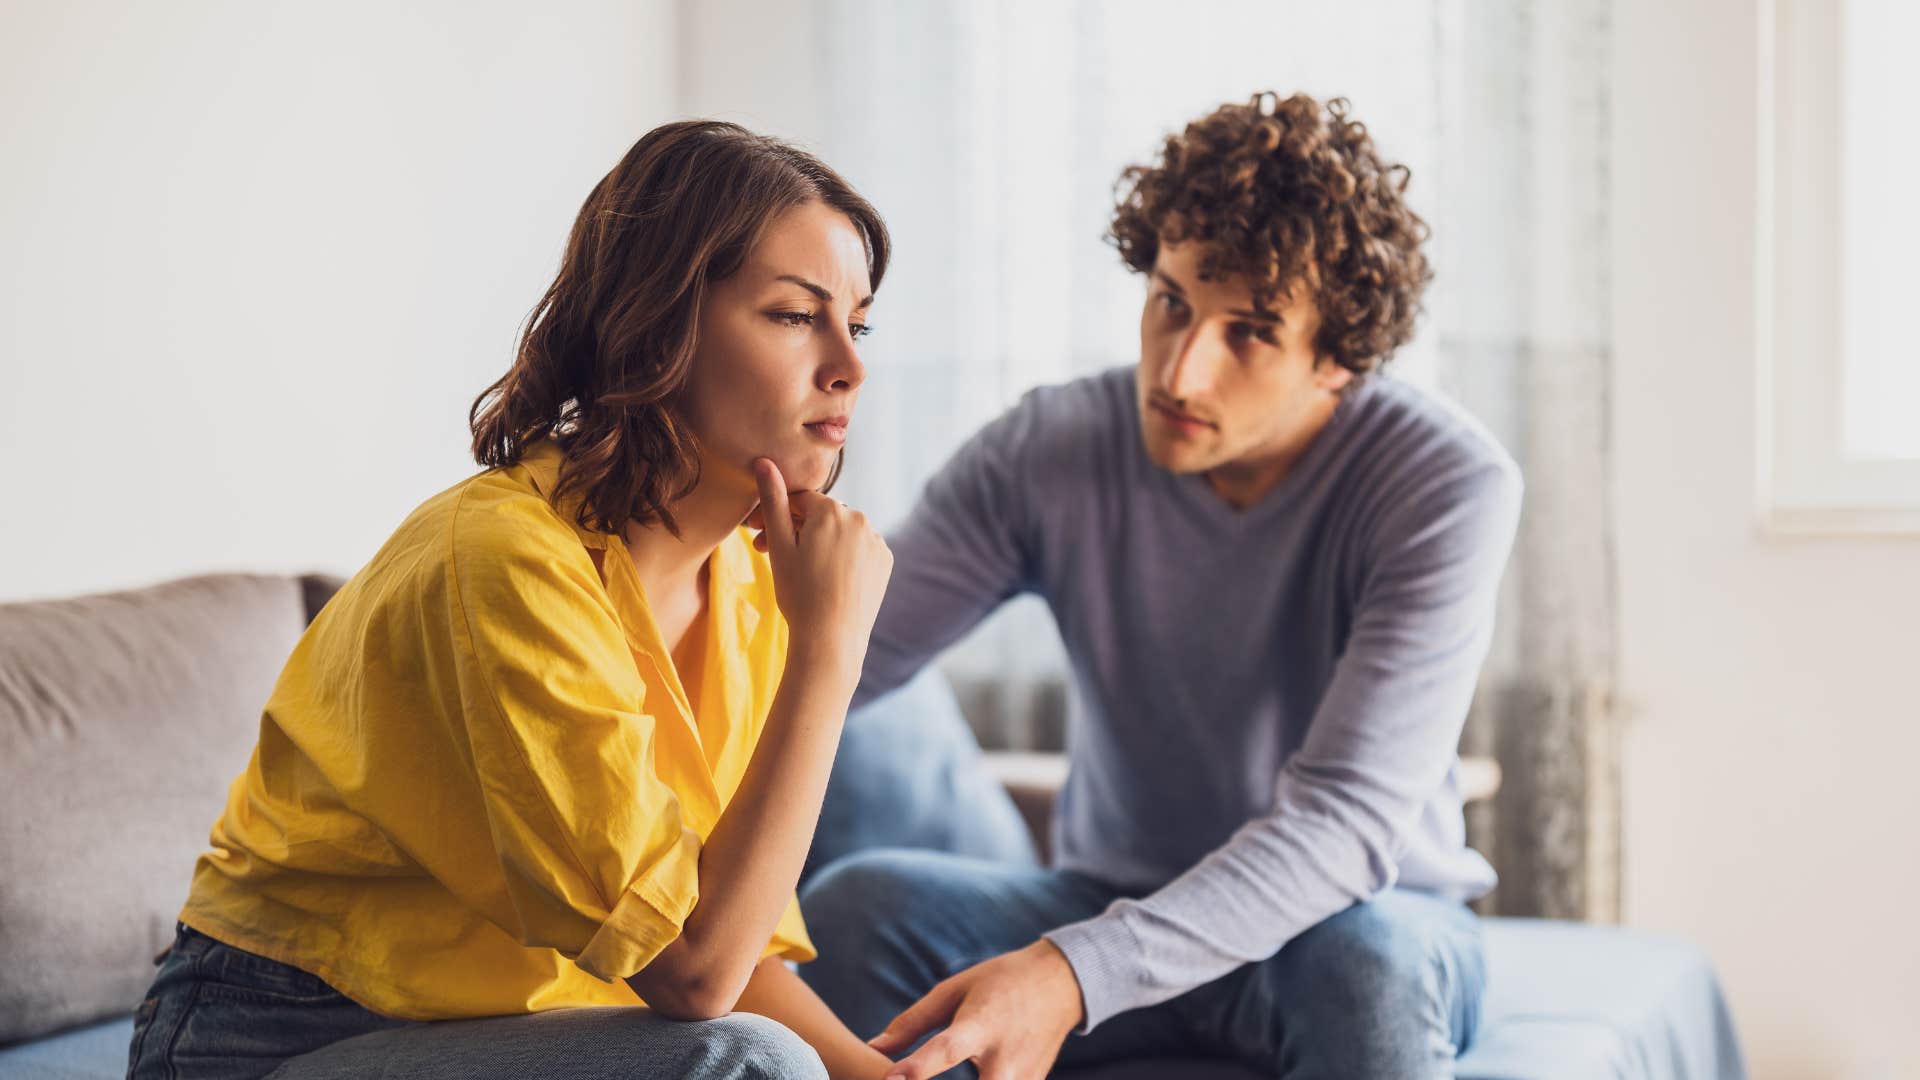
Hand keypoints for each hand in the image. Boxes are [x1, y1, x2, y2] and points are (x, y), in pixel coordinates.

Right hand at [748, 457, 891, 664]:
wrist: (831, 639)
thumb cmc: (799, 593)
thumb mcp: (779, 546)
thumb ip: (773, 501)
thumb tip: (764, 461)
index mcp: (831, 510)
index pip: (798, 500)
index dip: (775, 516)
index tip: (758, 537)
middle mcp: (860, 518)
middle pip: (820, 516)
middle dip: (796, 530)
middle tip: (770, 555)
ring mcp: (876, 540)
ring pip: (840, 532)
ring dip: (820, 542)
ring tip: (801, 570)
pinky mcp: (885, 561)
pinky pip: (859, 549)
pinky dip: (843, 556)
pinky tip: (827, 577)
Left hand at [867, 940, 1084, 1079]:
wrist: (1061, 985)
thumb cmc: (1000, 982)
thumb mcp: (955, 990)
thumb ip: (913, 1022)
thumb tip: (873, 1048)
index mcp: (982, 1024)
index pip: (946, 1051)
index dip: (916, 1069)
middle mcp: (1005, 1058)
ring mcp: (1023, 1079)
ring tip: (935, 1075)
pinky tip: (978, 1078)